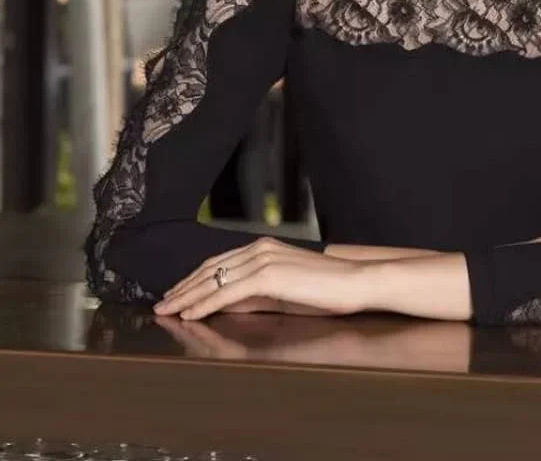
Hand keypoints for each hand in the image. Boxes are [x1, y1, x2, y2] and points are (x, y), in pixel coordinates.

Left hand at [153, 237, 367, 319]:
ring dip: (187, 297)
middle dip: (183, 288)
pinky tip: (190, 314)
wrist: (355, 283)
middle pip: (209, 269)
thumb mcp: (283, 292)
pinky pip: (227, 292)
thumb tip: (227, 303)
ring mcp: (262, 260)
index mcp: (263, 248)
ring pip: (213, 280)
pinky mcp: (267, 276)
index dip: (193, 280)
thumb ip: (254, 294)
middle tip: (162, 304)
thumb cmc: (326, 290)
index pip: (218, 264)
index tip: (176, 294)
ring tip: (168, 310)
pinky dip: (205, 303)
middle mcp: (259, 249)